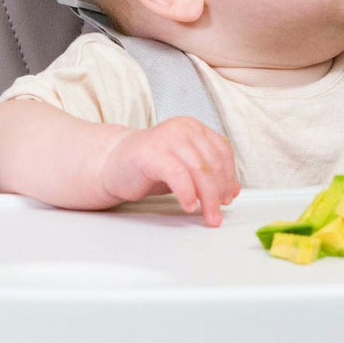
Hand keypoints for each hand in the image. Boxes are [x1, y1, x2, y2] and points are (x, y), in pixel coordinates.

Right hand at [98, 116, 238, 225]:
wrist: (112, 165)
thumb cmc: (149, 167)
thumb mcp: (184, 168)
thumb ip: (206, 174)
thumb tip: (231, 191)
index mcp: (193, 127)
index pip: (222, 151)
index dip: (229, 177)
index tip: (229, 197)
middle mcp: (182, 128)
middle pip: (212, 163)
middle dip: (218, 193)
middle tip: (217, 214)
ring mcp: (166, 138)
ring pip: (199, 170)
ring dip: (207, 198)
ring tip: (207, 215)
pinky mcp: (151, 153)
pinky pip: (178, 175)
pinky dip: (187, 193)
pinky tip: (189, 206)